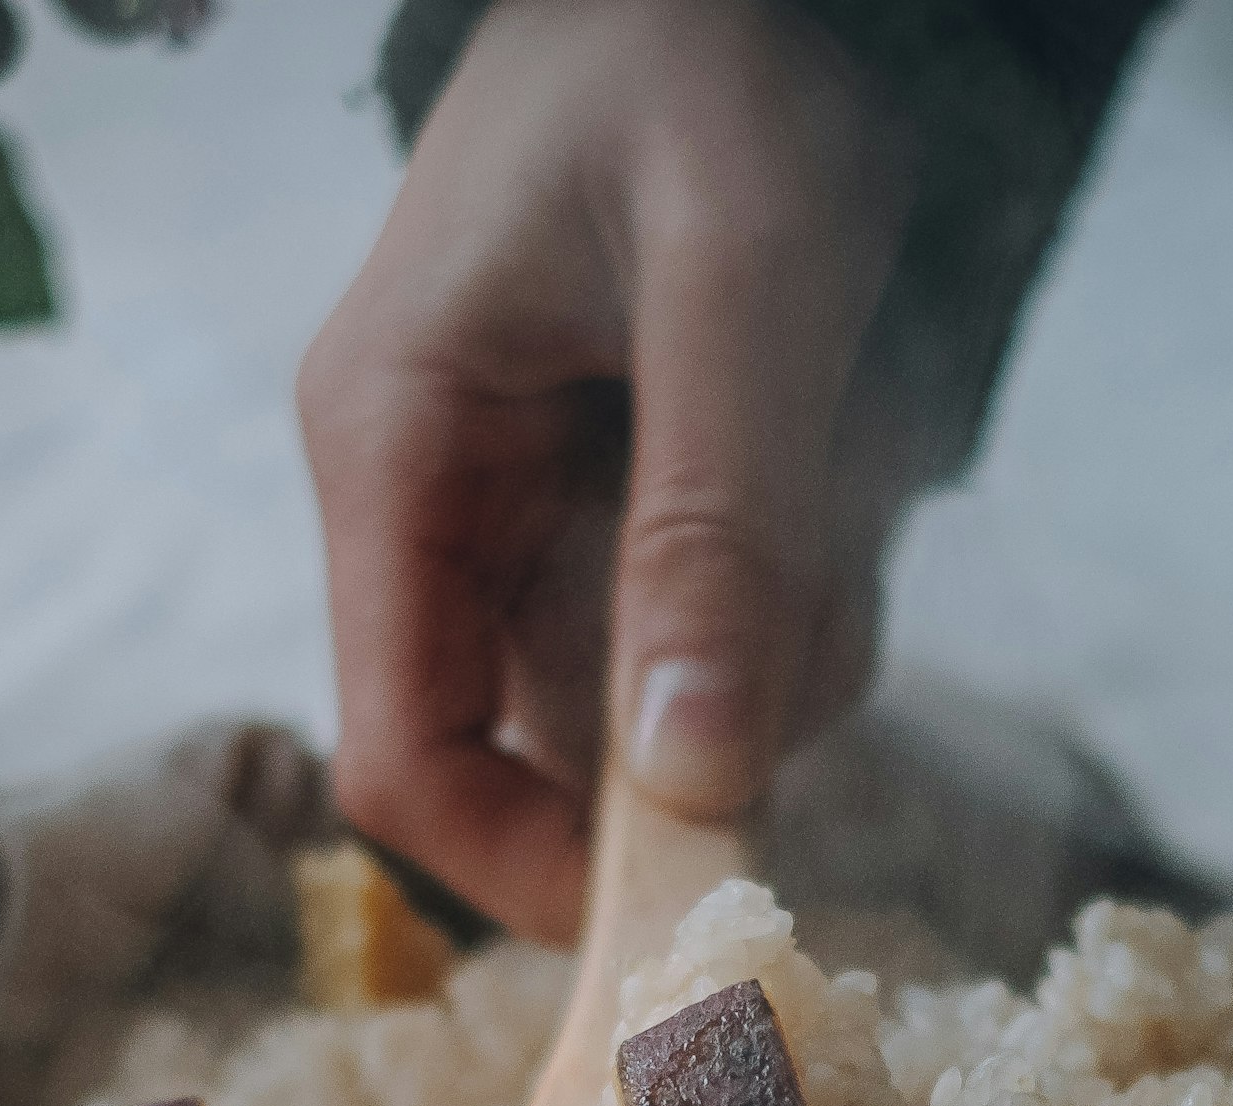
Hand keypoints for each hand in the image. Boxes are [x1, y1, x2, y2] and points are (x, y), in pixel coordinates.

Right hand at [298, 0, 924, 938]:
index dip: (534, 866)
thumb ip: (718, 525)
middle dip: (710, 712)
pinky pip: (708, 613)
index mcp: (394, 448)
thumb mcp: (739, 277)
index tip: (697, 893)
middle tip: (826, 582)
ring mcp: (519, 499)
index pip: (405, 761)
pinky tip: (833, 448)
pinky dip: (800, 580)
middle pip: (550, 742)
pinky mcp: (609, 490)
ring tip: (839, 456)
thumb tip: (694, 776)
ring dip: (781, 635)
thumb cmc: (704, 53)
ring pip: (652, 688)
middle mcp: (430, 497)